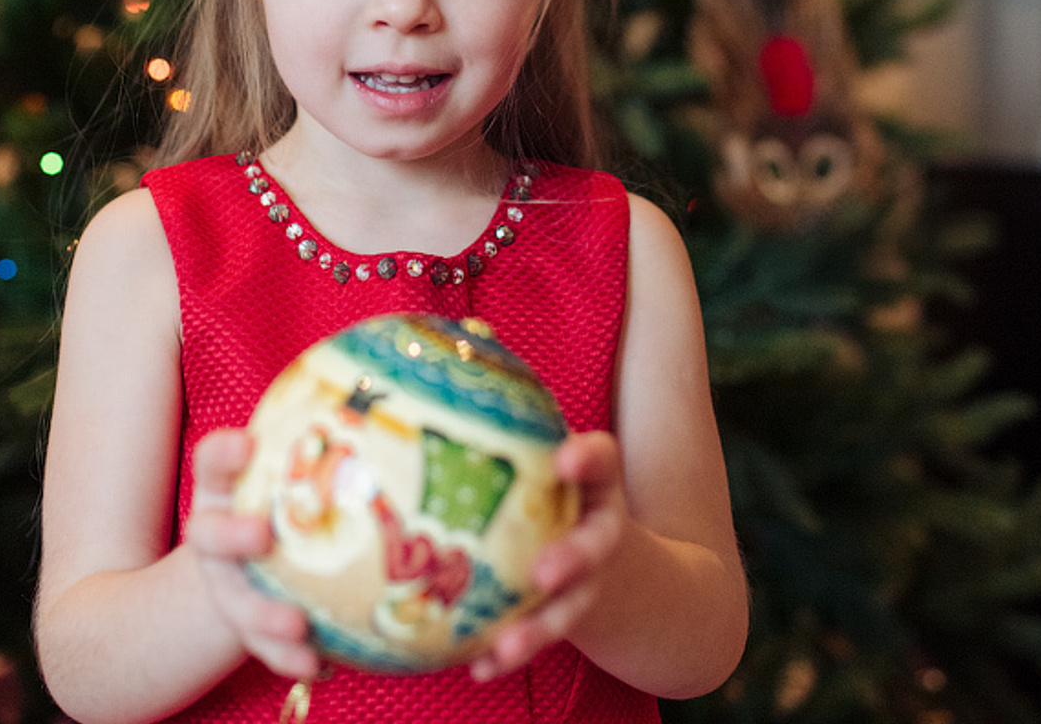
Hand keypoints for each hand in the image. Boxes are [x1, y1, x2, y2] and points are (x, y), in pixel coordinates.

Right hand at [185, 428, 319, 681]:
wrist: (250, 562)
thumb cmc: (290, 496)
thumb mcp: (298, 465)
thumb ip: (329, 434)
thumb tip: (393, 382)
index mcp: (227, 487)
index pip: (213, 461)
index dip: (224, 452)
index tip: (247, 443)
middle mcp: (217, 534)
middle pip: (208, 534)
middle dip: (231, 536)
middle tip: (261, 535)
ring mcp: (226, 583)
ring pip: (234, 601)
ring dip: (262, 615)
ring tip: (297, 625)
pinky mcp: (244, 625)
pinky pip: (264, 647)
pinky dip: (290, 657)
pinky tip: (322, 666)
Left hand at [469, 430, 627, 680]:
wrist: (612, 566)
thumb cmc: (553, 495)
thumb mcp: (544, 457)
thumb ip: (505, 429)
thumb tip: (427, 373)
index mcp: (596, 485)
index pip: (602, 460)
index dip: (587, 459)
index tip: (566, 460)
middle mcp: (599, 532)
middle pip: (595, 546)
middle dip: (572, 559)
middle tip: (543, 572)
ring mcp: (589, 581)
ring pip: (569, 608)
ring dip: (537, 630)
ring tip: (505, 648)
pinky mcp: (567, 618)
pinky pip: (538, 639)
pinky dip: (507, 654)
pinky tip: (477, 667)